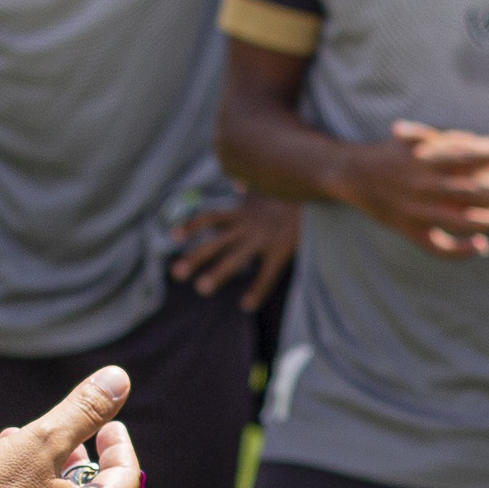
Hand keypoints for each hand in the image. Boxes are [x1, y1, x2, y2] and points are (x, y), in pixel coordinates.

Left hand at [168, 192, 299, 305]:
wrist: (316, 186)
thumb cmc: (292, 189)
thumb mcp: (266, 185)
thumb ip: (249, 187)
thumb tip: (237, 182)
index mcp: (241, 213)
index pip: (209, 218)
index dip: (190, 226)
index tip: (172, 236)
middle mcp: (246, 227)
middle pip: (214, 244)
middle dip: (195, 258)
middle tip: (176, 273)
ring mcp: (261, 239)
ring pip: (234, 259)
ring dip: (217, 273)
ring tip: (201, 288)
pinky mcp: (280, 249)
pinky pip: (267, 274)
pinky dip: (257, 290)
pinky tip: (246, 306)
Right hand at [316, 124, 488, 255]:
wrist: (351, 173)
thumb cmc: (390, 153)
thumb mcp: (415, 140)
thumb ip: (446, 141)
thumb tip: (482, 143)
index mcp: (424, 158)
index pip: (467, 154)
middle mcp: (422, 184)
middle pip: (469, 191)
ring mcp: (416, 210)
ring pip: (459, 221)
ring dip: (487, 223)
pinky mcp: (409, 230)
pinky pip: (438, 247)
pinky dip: (461, 250)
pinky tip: (483, 248)